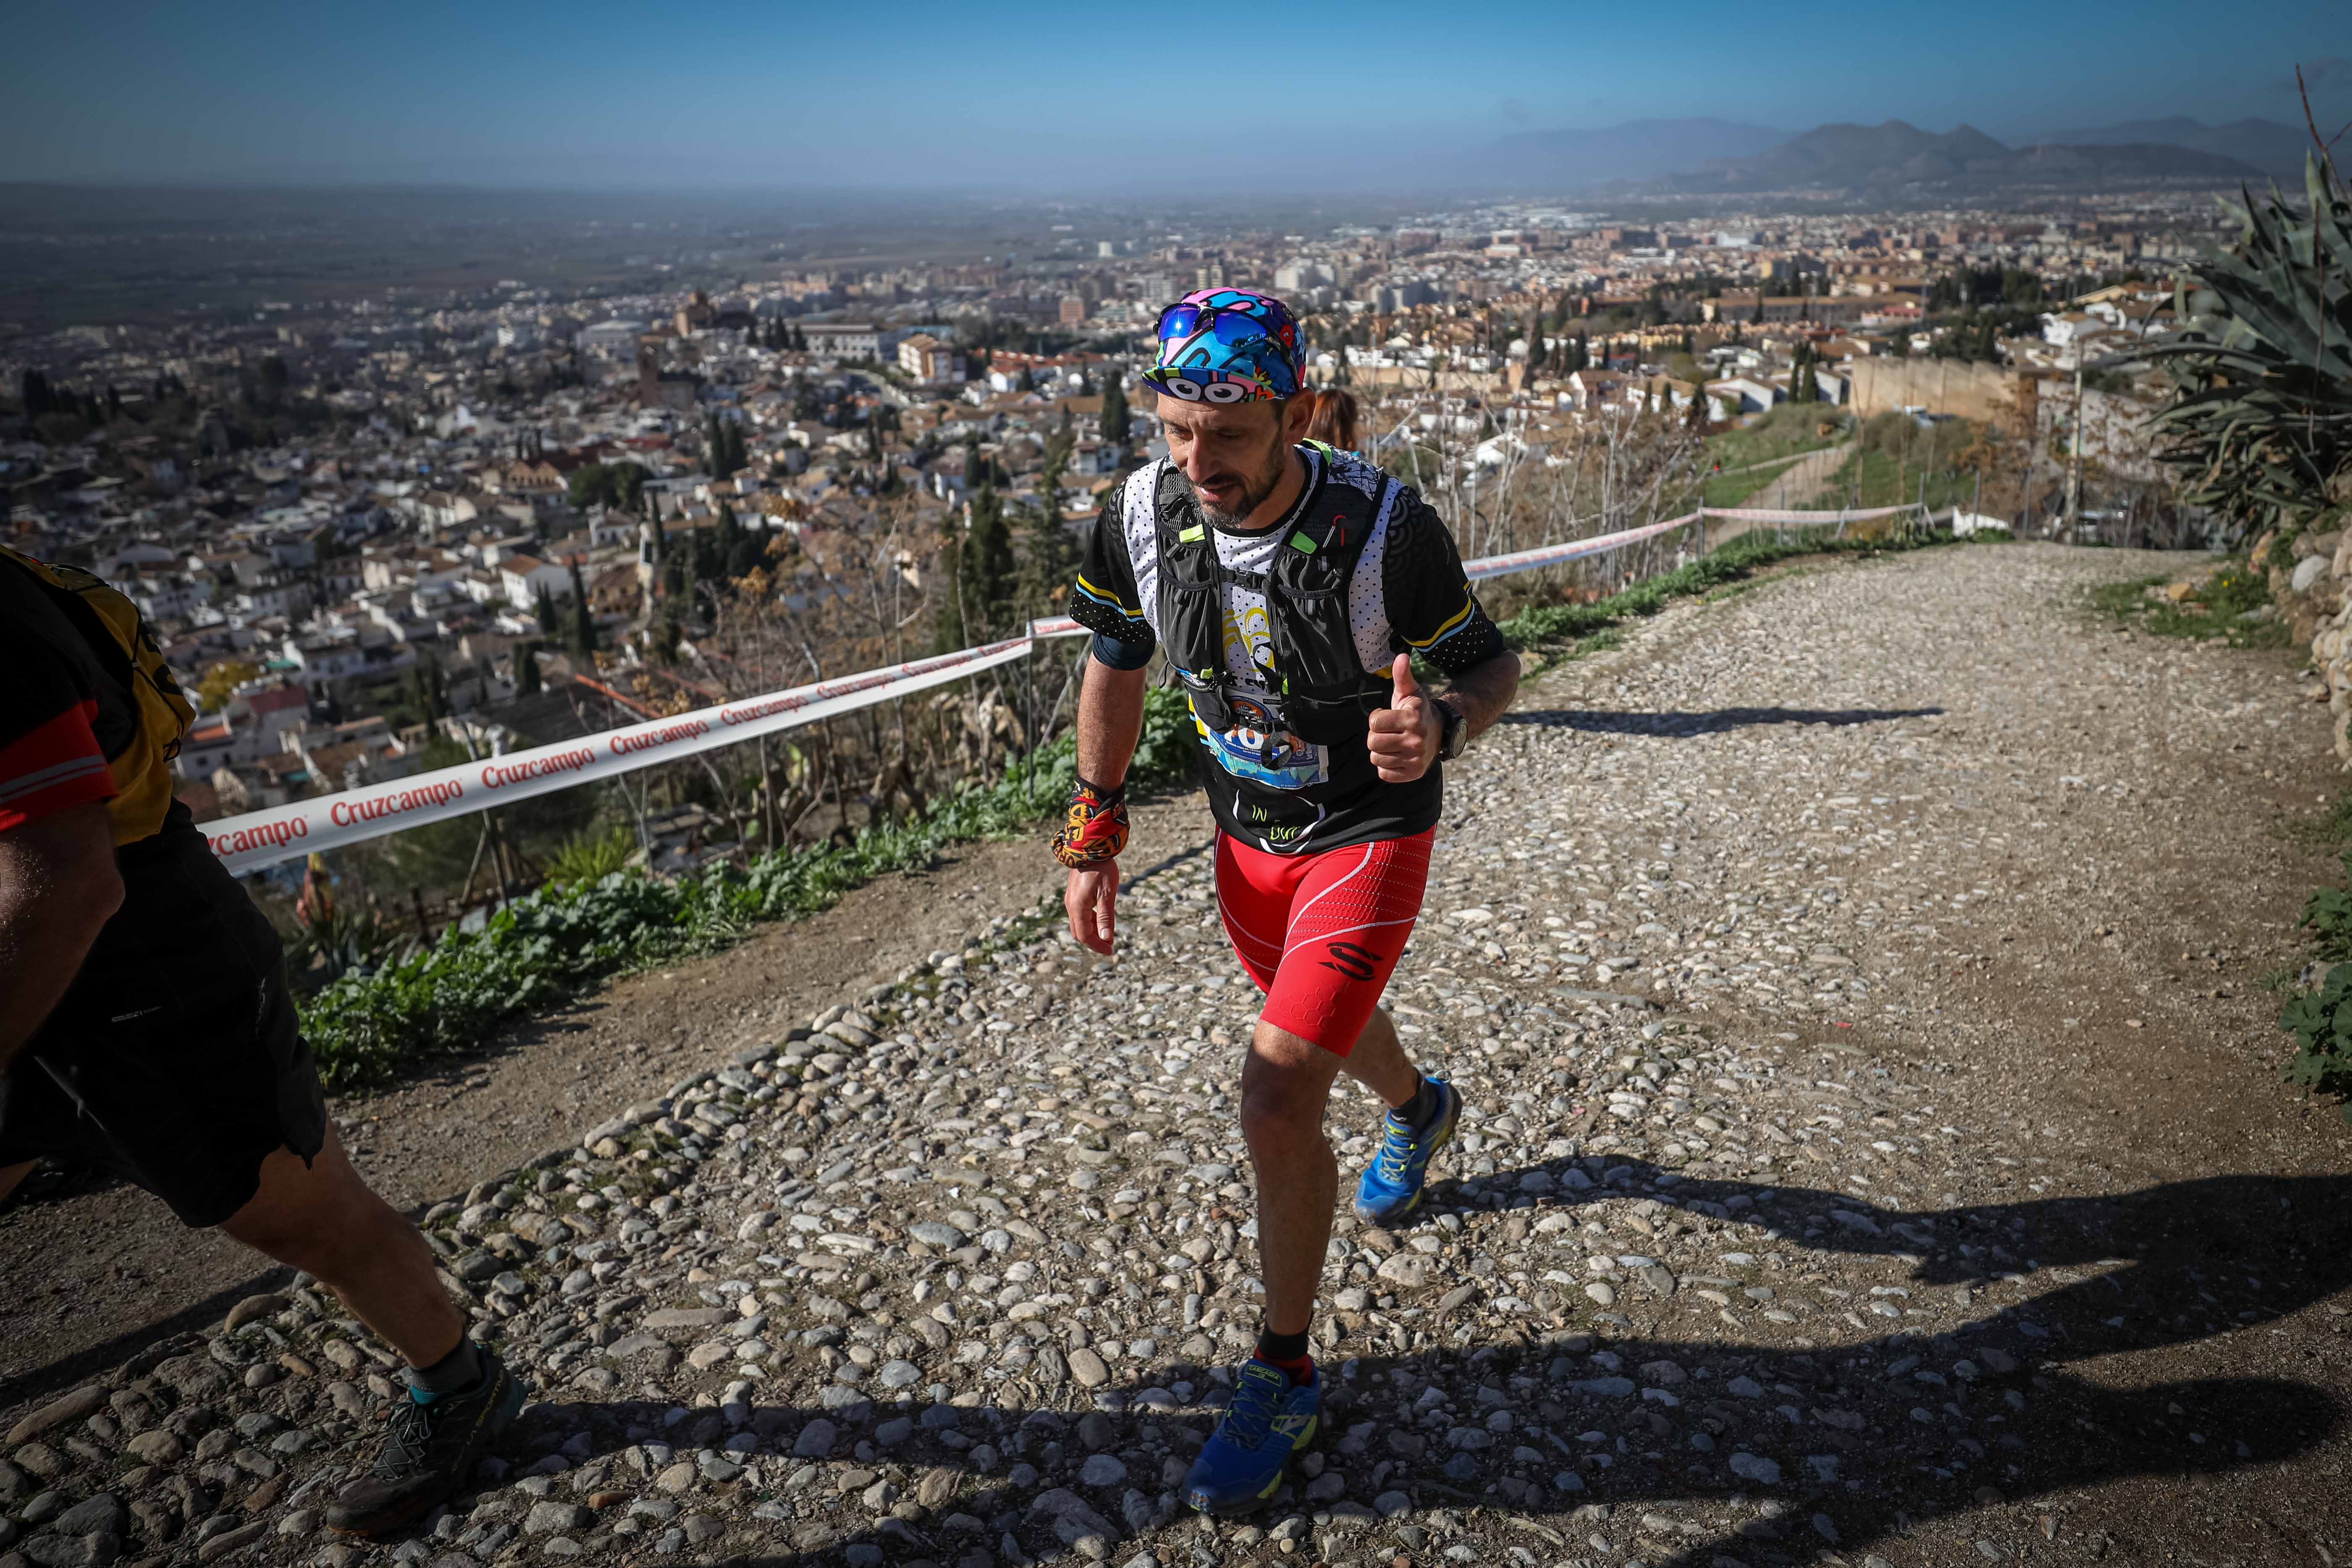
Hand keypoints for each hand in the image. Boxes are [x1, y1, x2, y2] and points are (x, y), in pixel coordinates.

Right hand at [1065, 864, 1117, 954]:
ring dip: (1093, 931)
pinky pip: (1080, 914)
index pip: (1085, 936)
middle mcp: (1071, 905)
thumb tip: (1106, 939)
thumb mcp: (1107, 894)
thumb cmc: (1102, 869)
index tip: (1111, 950)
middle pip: (1079, 933)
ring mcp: (1071, 900)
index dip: (1097, 946)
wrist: (1089, 847)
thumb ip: (1106, 917)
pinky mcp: (1074, 894)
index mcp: (1078, 908)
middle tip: (1110, 944)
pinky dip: (1090, 921)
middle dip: (1094, 941)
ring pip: (1079, 923)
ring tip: (1109, 933)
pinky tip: (1102, 919)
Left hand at [1367, 653, 1442, 782]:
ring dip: (1380, 751)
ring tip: (1392, 743)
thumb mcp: (1410, 692)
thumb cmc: (1418, 711)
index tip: (1386, 717)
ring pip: (1377, 759)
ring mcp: (1415, 759)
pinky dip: (1386, 766)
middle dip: (1376, 735)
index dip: (1377, 719)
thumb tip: (1402, 656)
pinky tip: (1396, 755)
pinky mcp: (1413, 773)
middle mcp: (1415, 741)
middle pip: (1373, 743)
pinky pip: (1384, 773)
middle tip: (1388, 731)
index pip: (1375, 723)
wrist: (1439, 733)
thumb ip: (1402, 675)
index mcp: (1412, 719)